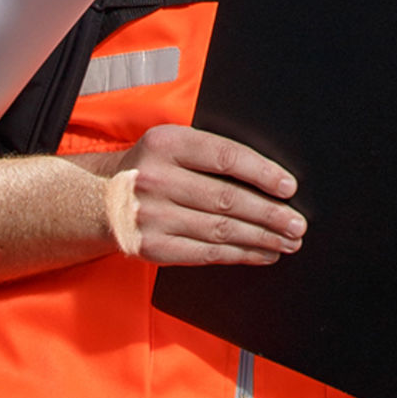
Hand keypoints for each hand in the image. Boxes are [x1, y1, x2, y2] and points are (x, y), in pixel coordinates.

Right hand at [100, 125, 305, 265]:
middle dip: (270, 214)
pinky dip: (240, 255)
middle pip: (228, 199)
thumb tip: (270, 178)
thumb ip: (211, 153)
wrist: (99, 199)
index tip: (289, 188)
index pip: (226, 157)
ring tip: (287, 240)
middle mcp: (155, 179)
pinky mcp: (151, 247)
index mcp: (166, 143)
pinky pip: (206, 253)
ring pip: (221, 230)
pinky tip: (261, 253)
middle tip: (297, 223)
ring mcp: (151, 216)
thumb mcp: (173, 144)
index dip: (263, 174)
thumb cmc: (151, 167)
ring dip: (261, 238)